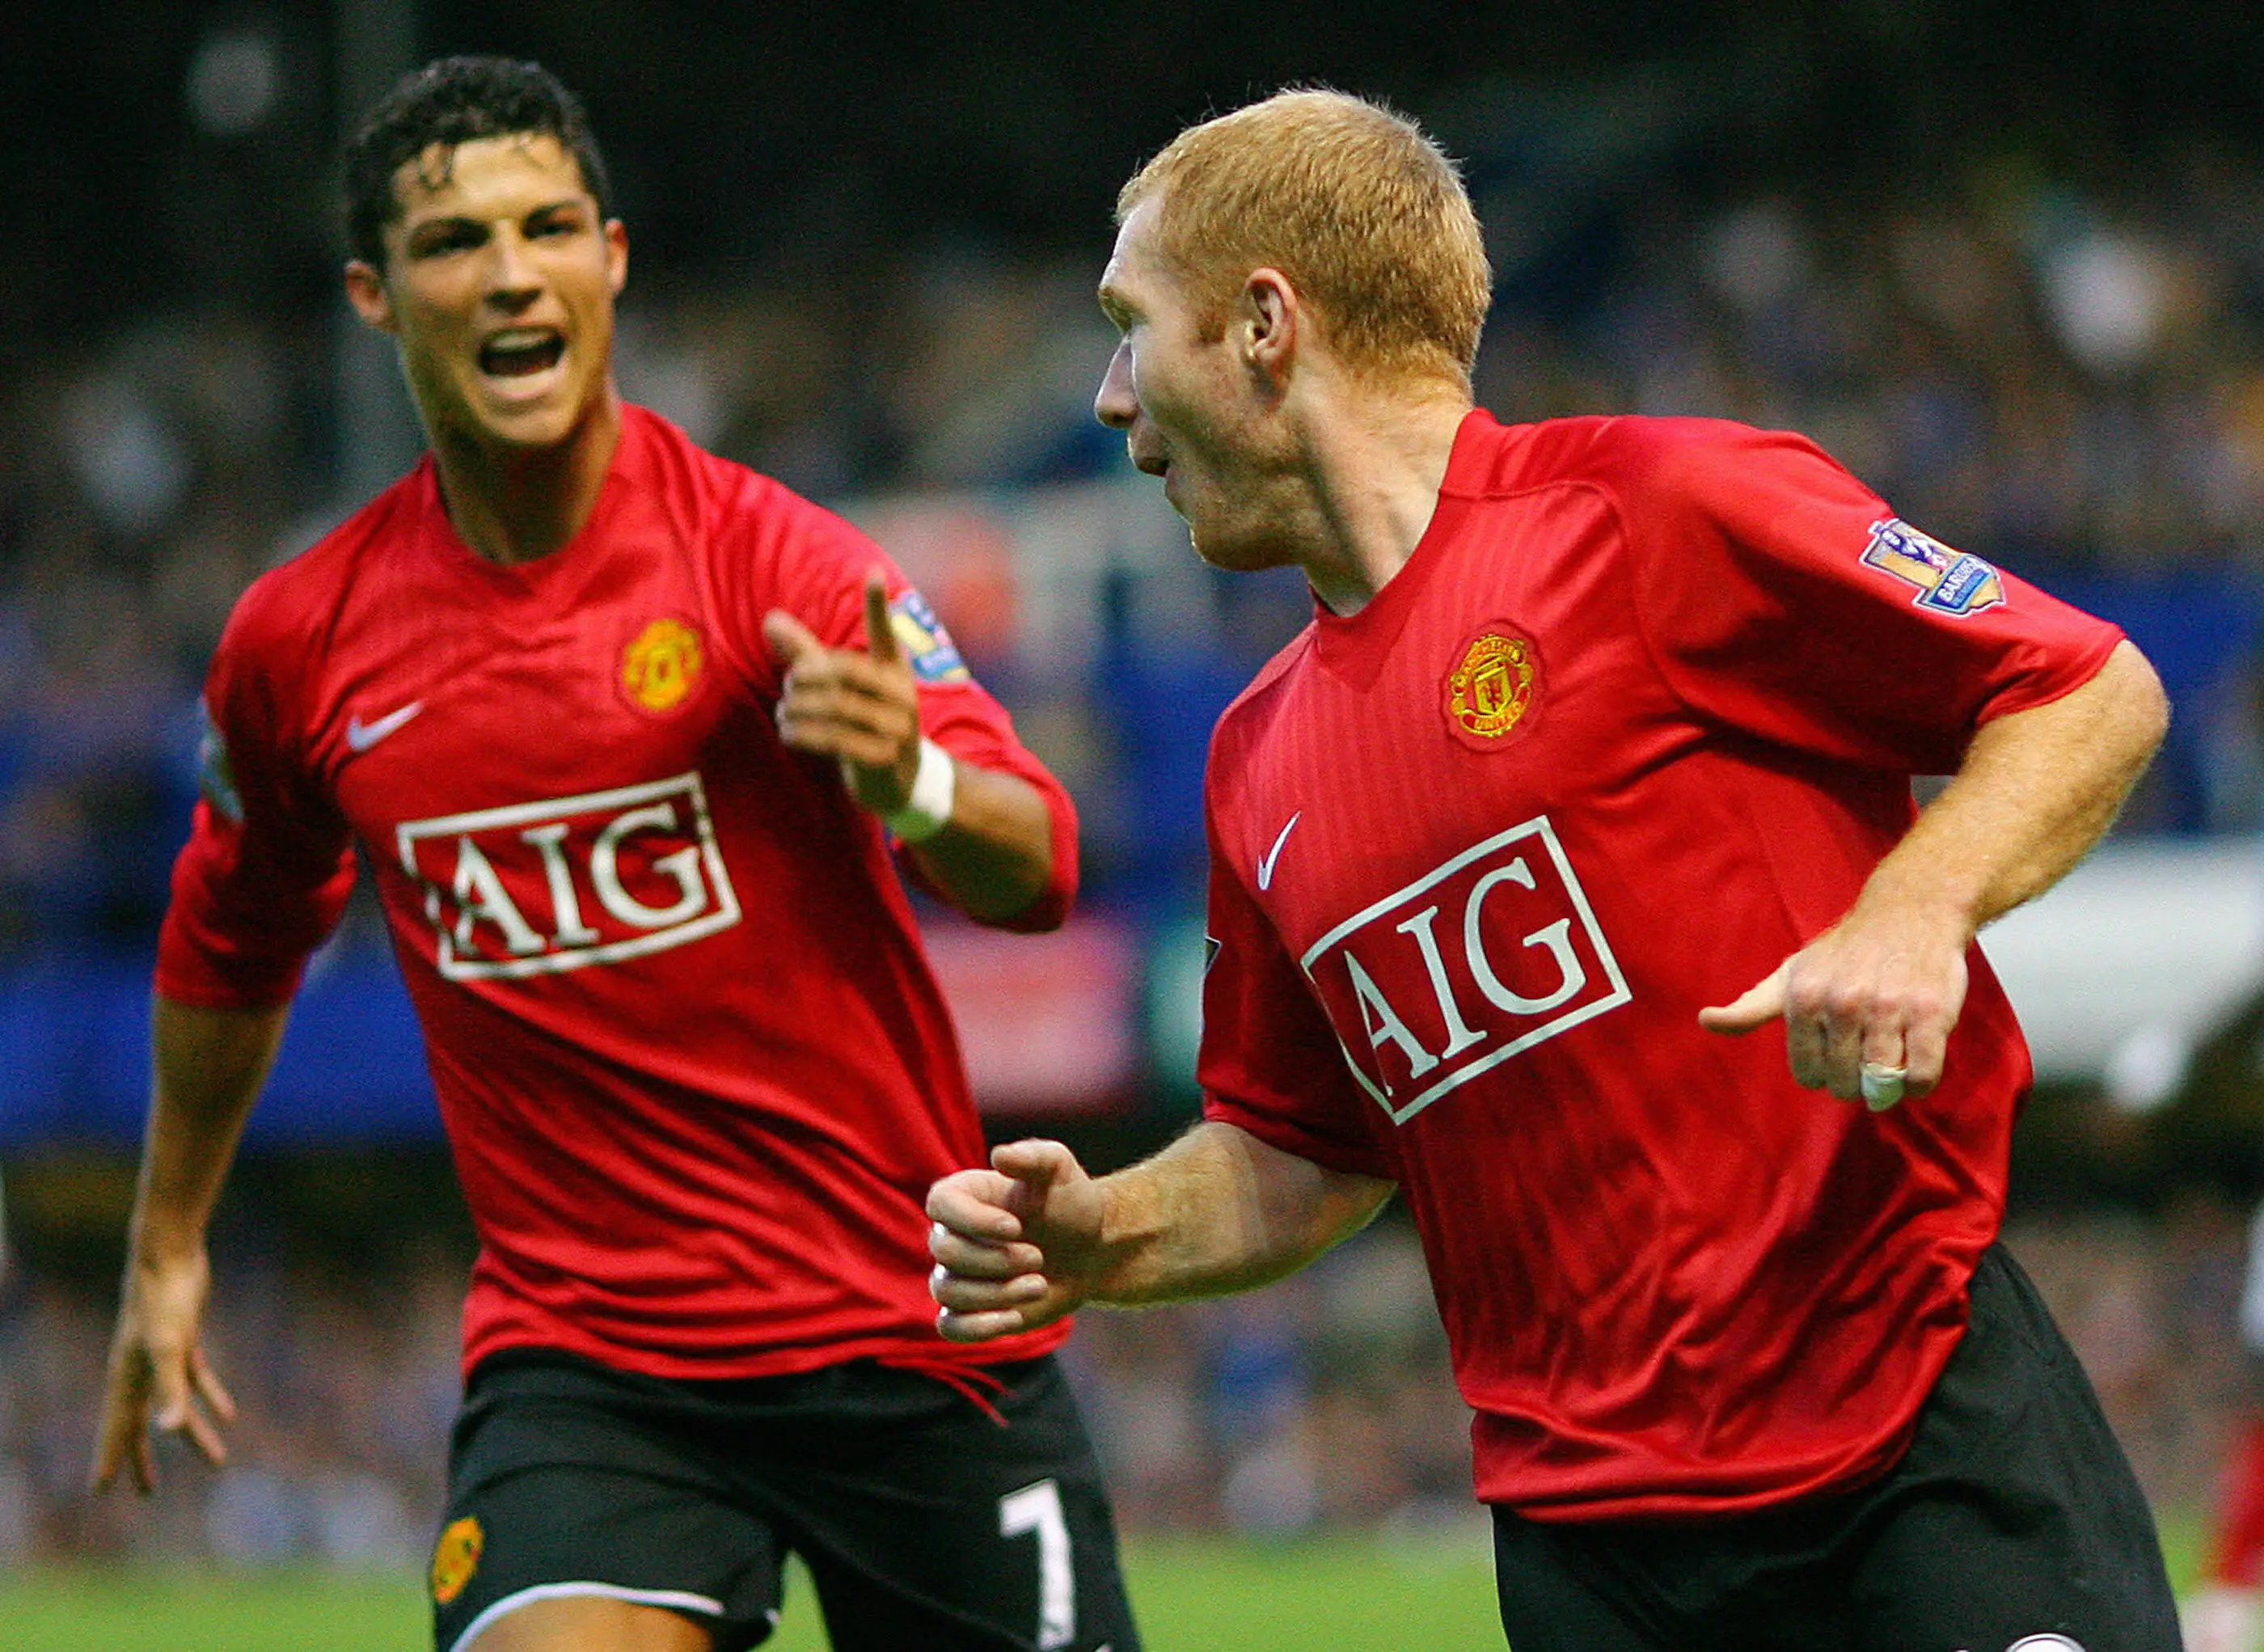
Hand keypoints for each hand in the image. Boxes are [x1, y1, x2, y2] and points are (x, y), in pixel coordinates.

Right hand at [90, 1249, 237, 1494]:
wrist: (171, 1254)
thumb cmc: (165, 1300)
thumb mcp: (170, 1347)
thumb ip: (170, 1389)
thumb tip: (169, 1431)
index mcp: (127, 1377)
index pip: (117, 1428)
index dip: (110, 1459)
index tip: (101, 1490)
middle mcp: (139, 1370)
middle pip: (141, 1424)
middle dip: (144, 1459)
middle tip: (146, 1493)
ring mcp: (162, 1354)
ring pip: (177, 1404)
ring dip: (196, 1432)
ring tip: (218, 1460)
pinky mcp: (184, 1338)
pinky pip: (197, 1377)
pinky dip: (211, 1396)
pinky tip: (229, 1414)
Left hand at [763, 572, 922, 815]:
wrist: (898, 782)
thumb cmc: (862, 724)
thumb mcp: (839, 687)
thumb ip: (806, 653)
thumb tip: (769, 618)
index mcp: (894, 670)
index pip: (885, 632)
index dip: (879, 604)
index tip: (874, 572)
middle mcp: (901, 694)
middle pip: (844, 671)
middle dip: (806, 678)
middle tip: (789, 688)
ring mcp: (897, 727)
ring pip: (837, 707)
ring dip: (799, 708)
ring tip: (783, 713)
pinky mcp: (884, 757)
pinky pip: (836, 739)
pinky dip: (804, 733)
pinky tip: (788, 732)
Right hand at [927, 1139, 1104, 1341]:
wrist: (1091, 1249)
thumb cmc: (1071, 1202)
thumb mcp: (1060, 1170)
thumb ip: (1034, 1156)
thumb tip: (1000, 1156)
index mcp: (964, 1195)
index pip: (940, 1204)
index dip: (973, 1220)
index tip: (1016, 1227)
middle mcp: (953, 1234)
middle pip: (947, 1253)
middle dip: (996, 1260)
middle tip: (1039, 1257)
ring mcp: (958, 1275)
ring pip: (949, 1292)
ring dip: (998, 1293)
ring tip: (1039, 1285)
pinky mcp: (970, 1310)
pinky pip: (950, 1327)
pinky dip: (979, 1327)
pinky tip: (1015, 1317)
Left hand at [1698, 904, 1968, 1107]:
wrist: (1909, 912)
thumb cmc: (1844, 953)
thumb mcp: (1791, 974)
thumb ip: (1751, 1006)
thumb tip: (1705, 1021)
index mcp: (1804, 998)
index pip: (1807, 1074)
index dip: (1822, 1073)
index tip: (1833, 1056)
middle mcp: (1842, 1003)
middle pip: (1844, 1083)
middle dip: (1854, 1082)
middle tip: (1864, 1061)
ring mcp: (1889, 1008)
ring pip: (1882, 1082)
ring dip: (1886, 1088)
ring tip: (1889, 1069)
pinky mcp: (1931, 1013)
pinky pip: (1922, 1074)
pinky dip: (1917, 1085)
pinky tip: (1913, 1070)